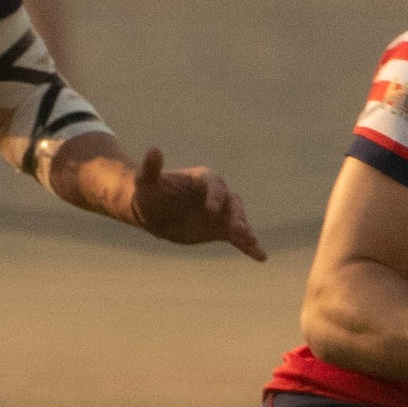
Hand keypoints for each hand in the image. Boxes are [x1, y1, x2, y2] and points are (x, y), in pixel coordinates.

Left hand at [128, 147, 265, 259]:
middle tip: (237, 229)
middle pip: (232, 202)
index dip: (215, 196)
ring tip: (250, 242)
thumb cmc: (148, 193)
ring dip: (245, 230)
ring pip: (238, 219)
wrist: (152, 212)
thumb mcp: (146, 182)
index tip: (212, 210)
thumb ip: (151, 168)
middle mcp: (216, 194)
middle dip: (236, 215)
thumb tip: (154, 149)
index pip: (214, 185)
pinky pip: (238, 238)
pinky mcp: (221, 230)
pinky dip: (250, 247)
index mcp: (202, 179)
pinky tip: (261, 257)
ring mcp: (221, 213)